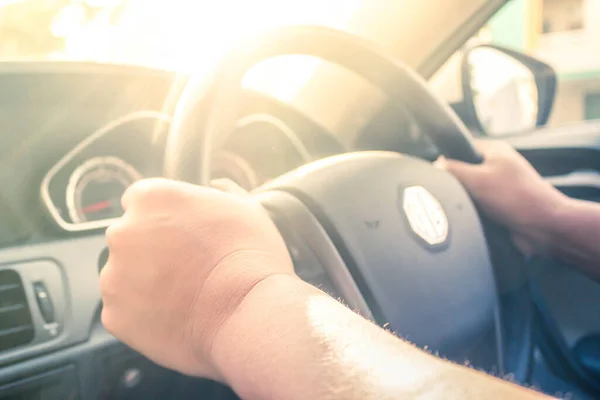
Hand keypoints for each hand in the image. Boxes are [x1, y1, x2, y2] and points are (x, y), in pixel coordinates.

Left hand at [100, 178, 294, 378]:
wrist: (249, 312)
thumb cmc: (251, 257)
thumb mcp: (247, 209)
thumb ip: (224, 192)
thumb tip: (217, 186)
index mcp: (151, 198)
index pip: (139, 201)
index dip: (161, 218)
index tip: (179, 235)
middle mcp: (123, 232)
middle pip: (128, 238)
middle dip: (149, 250)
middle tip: (185, 268)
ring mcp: (114, 275)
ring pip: (123, 276)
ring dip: (144, 283)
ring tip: (183, 297)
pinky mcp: (114, 315)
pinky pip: (123, 312)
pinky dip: (143, 315)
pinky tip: (175, 317)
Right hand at [438, 140, 566, 254]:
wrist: (544, 228)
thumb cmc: (516, 198)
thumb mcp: (477, 179)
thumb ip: (452, 169)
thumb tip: (435, 165)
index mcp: (495, 151)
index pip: (461, 148)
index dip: (447, 159)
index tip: (436, 173)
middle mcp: (497, 167)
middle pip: (463, 171)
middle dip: (454, 184)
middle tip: (447, 193)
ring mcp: (499, 187)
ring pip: (468, 192)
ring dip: (464, 201)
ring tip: (460, 208)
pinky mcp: (500, 207)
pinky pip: (477, 207)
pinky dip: (472, 213)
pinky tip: (468, 218)